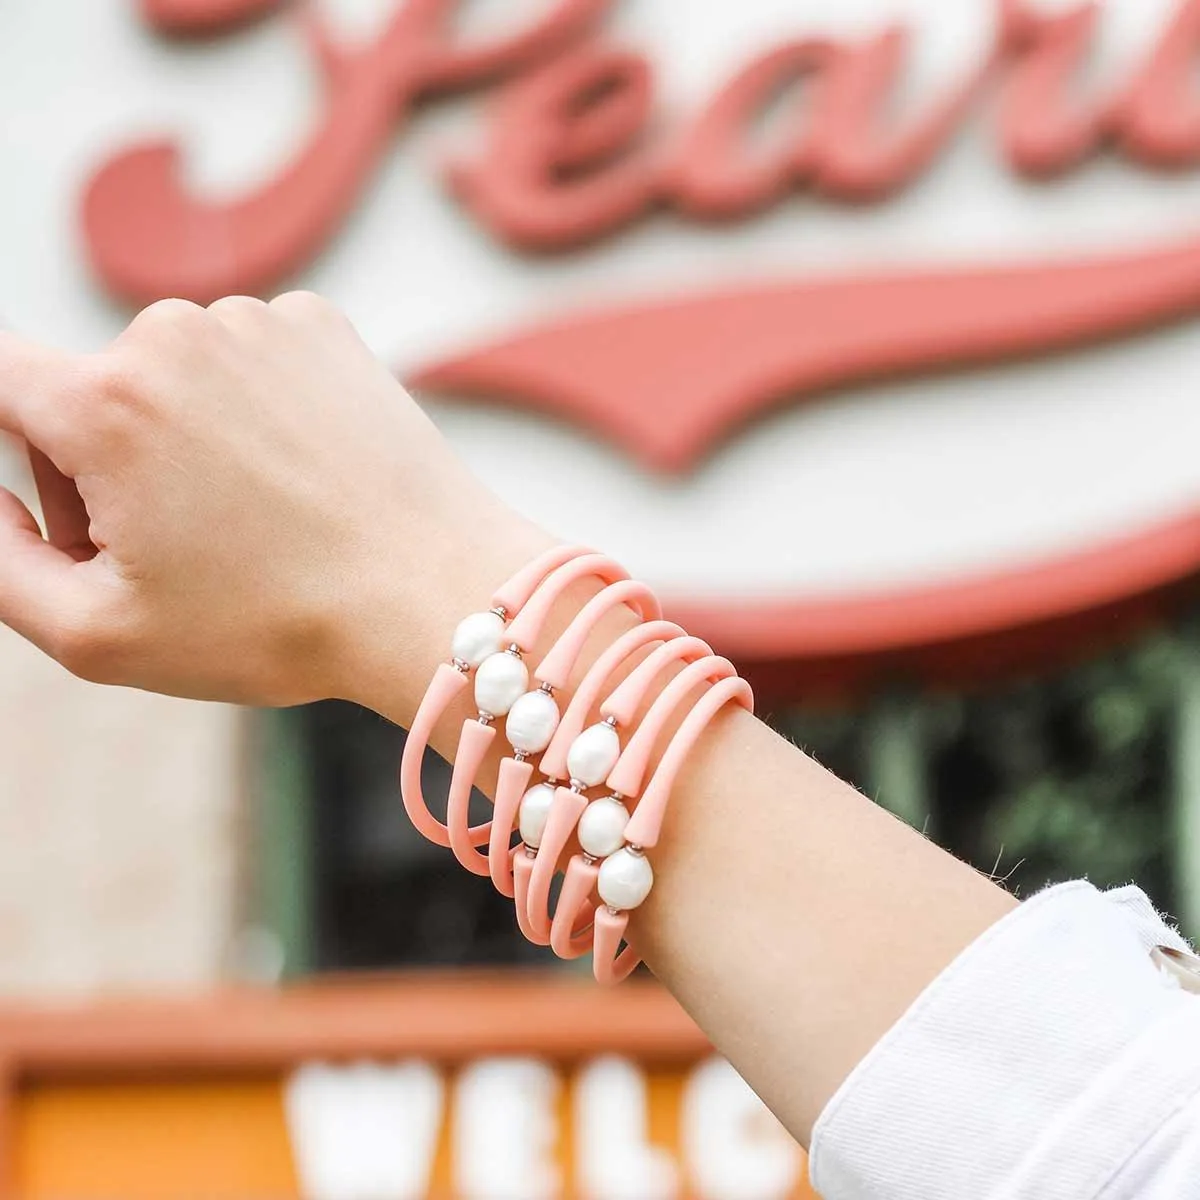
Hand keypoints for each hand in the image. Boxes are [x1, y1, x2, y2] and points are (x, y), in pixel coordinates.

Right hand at [0, 293, 545, 711]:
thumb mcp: (98, 631)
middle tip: (175, 550)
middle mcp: (174, 333)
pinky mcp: (321, 326)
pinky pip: (247, 362)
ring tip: (254, 522)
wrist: (434, 594)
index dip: (2, 435)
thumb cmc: (275, 625)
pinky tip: (300, 476)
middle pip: (87, 393)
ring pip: (172, 378)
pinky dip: (255, 412)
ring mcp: (257, 319)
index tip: (63, 495)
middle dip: (101, 468)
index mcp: (105, 403)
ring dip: (183, 440)